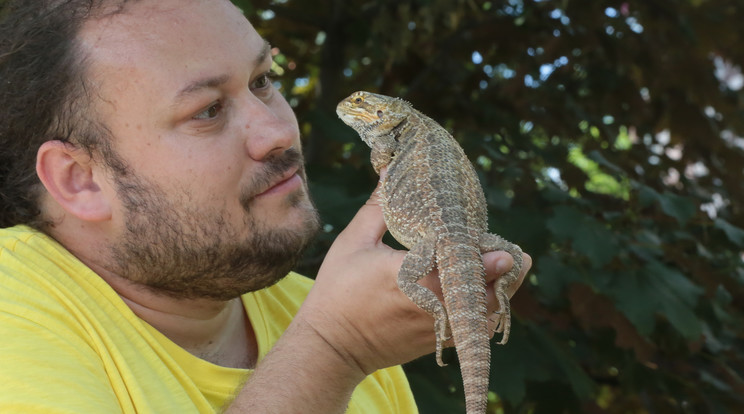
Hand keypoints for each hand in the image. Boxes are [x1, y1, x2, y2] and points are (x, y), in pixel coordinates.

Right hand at [295, 179, 531, 375]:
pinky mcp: (436, 339)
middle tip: (520, 256)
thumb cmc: (338, 291)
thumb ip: (378, 207)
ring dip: (499, 291)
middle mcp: (429, 304)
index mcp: (409, 276)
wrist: (332, 347)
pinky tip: (491, 291)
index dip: (487, 260)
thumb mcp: (353, 242)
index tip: (507, 250)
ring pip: (482, 312)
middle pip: (481, 292)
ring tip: (513, 268)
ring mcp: (435, 326)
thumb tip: (392, 171)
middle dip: (504, 274)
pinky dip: (485, 310)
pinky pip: (472, 328)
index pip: (456, 267)